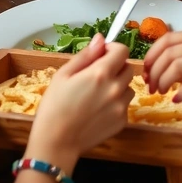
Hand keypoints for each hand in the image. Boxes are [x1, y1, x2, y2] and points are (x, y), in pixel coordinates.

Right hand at [26, 33, 133, 168]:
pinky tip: (98, 110)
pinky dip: (116, 104)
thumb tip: (100, 39)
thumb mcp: (63, 75)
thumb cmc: (54, 107)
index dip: (113, 49)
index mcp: (101, 73)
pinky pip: (125, 105)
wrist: (56, 143)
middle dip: (116, 67)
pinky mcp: (122, 122)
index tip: (102, 55)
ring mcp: (121, 106)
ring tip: (97, 95)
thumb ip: (86, 55)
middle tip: (97, 76)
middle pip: (128, 68)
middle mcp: (116, 88)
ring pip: (128, 87)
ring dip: (118, 86)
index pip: (123, 50)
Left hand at [144, 28, 181, 101]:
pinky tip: (177, 99)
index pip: (167, 39)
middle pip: (167, 53)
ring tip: (161, 92)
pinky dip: (181, 93)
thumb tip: (176, 66)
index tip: (146, 68)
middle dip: (153, 71)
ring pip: (175, 67)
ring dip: (163, 81)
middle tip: (150, 84)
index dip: (151, 54)